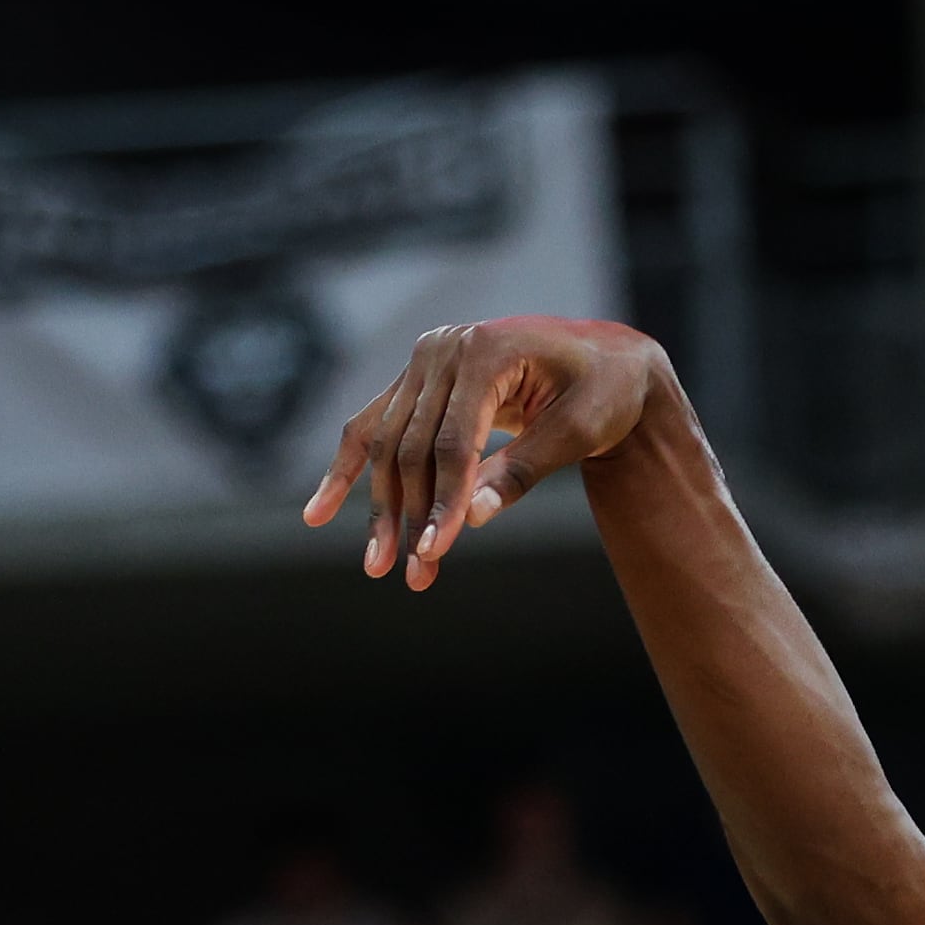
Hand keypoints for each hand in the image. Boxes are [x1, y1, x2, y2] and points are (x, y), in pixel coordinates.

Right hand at [303, 317, 676, 590]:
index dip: (442, 501)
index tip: (434, 552)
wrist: (605, 360)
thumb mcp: (578, 431)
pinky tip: (319, 513)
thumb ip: (521, 471)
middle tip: (412, 576)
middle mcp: (444, 348)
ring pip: (387, 443)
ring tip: (380, 566)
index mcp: (486, 350)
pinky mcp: (417, 379)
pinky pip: (374, 427)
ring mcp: (424, 360)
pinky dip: (348, 471)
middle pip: (411, 445)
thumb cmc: (603, 392)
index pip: (451, 440)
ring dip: (382, 509)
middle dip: (409, 516)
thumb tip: (470, 520)